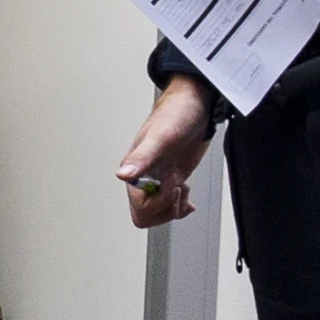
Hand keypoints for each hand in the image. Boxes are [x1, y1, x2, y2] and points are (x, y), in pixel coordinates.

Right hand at [117, 76, 221, 228]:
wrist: (196, 104)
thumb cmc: (177, 113)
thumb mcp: (161, 136)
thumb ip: (141, 157)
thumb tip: (123, 174)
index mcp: (133, 169)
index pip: (139, 207)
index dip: (159, 201)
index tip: (171, 182)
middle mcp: (142, 176)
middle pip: (146, 215)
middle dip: (165, 207)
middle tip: (176, 187)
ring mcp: (157, 178)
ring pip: (158, 213)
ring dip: (174, 206)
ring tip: (182, 186)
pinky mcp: (171, 178)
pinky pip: (169, 203)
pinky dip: (180, 205)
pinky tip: (186, 194)